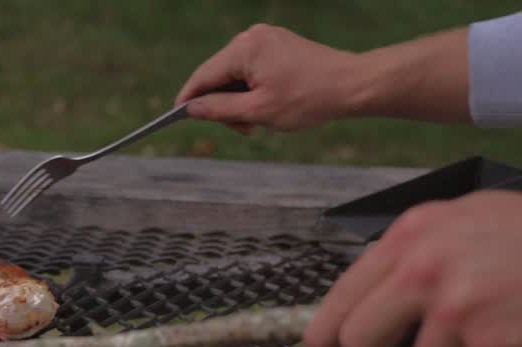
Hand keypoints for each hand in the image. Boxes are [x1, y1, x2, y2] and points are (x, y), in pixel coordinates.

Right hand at [175, 24, 362, 132]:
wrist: (353, 85)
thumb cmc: (308, 98)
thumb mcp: (257, 112)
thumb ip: (218, 110)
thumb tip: (191, 108)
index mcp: (244, 49)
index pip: (203, 76)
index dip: (188, 99)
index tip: (174, 117)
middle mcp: (251, 37)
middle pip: (219, 75)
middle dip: (223, 104)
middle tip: (243, 129)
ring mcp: (266, 39)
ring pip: (235, 75)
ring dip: (239, 101)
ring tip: (258, 121)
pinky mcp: (277, 45)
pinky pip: (252, 70)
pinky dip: (252, 91)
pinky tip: (266, 107)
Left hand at [303, 190, 521, 346]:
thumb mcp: (467, 222)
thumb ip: (415, 258)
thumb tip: (368, 306)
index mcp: (412, 234)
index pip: (344, 295)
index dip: (323, 336)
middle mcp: (423, 267)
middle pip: (364, 343)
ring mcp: (456, 307)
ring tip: (496, 327)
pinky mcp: (490, 343)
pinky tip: (520, 339)